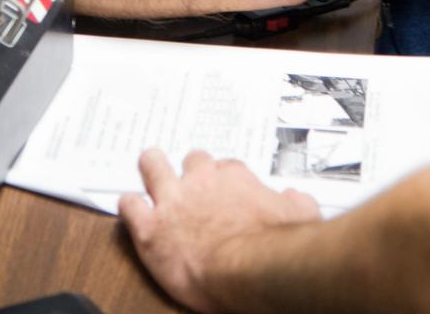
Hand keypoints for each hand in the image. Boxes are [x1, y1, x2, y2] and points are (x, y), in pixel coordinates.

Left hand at [119, 149, 318, 312]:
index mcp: (234, 179)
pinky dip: (129, 206)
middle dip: (188, 167)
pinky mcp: (151, 228)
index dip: (221, 179)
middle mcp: (201, 182)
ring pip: (152, 166)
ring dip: (151, 168)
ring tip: (150, 169)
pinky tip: (130, 207)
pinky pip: (130, 206)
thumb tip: (297, 198)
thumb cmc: (275, 245)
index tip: (222, 189)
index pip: (225, 167)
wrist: (249, 269)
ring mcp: (173, 202)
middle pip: (189, 159)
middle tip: (187, 177)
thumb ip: (294, 201)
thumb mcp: (300, 213)